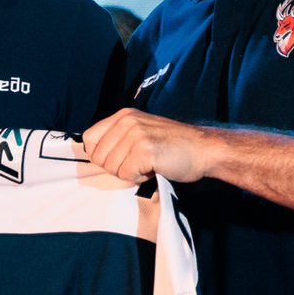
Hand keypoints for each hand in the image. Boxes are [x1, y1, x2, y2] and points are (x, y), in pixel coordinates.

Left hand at [82, 109, 212, 184]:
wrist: (204, 149)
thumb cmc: (174, 146)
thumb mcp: (141, 132)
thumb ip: (120, 139)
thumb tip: (97, 157)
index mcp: (123, 115)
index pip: (89, 139)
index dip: (100, 156)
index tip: (118, 160)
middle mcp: (126, 121)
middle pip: (99, 157)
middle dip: (117, 168)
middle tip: (139, 163)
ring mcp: (135, 134)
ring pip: (112, 168)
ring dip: (129, 173)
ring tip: (149, 164)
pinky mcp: (144, 149)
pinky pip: (126, 174)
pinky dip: (139, 178)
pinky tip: (154, 168)